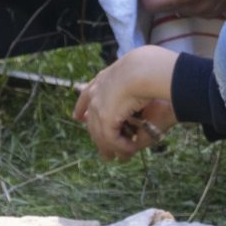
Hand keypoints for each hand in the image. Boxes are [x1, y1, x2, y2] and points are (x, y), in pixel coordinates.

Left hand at [74, 46, 176, 160]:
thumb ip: (132, 89)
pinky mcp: (105, 117)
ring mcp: (98, 105)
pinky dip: (121, 146)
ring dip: (108, 146)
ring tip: (113, 157)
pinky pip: (110, 138)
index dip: (81, 108)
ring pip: (99, 132)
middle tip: (103, 148)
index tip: (78, 118)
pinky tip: (130, 150)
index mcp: (101, 79)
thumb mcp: (136, 78)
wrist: (145, 68)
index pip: (85, 95)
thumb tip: (136, 100)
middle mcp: (95, 92)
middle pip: (91, 119)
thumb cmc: (147, 69)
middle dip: (96, 135)